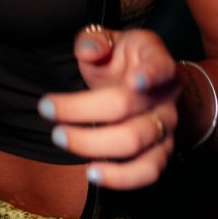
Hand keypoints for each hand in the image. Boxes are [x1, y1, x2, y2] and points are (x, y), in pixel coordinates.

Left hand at [38, 25, 179, 189]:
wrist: (150, 85)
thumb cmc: (124, 60)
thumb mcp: (110, 40)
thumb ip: (95, 40)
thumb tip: (87, 51)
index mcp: (157, 60)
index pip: (161, 67)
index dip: (151, 74)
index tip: (135, 80)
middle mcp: (166, 96)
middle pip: (128, 108)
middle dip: (85, 111)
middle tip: (50, 112)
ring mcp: (167, 127)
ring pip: (136, 143)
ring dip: (94, 144)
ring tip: (62, 139)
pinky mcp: (161, 153)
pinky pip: (147, 172)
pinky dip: (121, 178)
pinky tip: (92, 173)